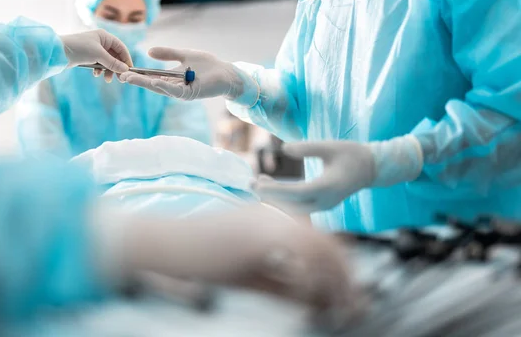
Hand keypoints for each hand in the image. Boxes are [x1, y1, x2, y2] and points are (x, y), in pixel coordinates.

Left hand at [60, 29, 132, 82]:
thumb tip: (125, 69)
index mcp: (105, 36)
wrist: (58, 52)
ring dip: (108, 70)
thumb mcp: (98, 55)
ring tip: (106, 79)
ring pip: (107, 61)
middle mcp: (101, 41)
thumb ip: (113, 63)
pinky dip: (99, 70)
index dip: (126, 59)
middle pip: (115, 56)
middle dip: (116, 67)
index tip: (129, 70)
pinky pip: (99, 64)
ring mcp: (94, 49)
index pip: (121, 48)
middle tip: (119, 79)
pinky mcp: (88, 56)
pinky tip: (96, 74)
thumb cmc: (78, 48)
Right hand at [117, 47, 257, 103]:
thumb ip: (168, 53)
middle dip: (137, 80)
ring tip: (131, 78)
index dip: (138, 75)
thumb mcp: (183, 55)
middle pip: (152, 85)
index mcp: (171, 80)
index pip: (151, 78)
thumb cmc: (207, 65)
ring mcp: (182, 92)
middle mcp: (174, 88)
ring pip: (160, 89)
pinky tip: (154, 82)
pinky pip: (174, 91)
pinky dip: (164, 86)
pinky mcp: (190, 94)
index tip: (124, 70)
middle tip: (121, 76)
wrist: (225, 72)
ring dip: (146, 84)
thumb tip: (149, 51)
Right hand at [118, 207, 358, 313]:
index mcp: (276, 219)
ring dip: (336, 281)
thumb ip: (285, 285)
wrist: (169, 244)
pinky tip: (312, 300)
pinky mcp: (261, 234)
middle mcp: (278, 215)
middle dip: (346, 278)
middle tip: (355, 307)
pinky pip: (301, 257)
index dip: (340, 270)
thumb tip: (317, 302)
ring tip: (343, 309)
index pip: (320, 241)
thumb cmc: (205, 258)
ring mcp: (270, 222)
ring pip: (321, 249)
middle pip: (327, 244)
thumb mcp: (252, 275)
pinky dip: (313, 281)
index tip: (348, 296)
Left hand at [253, 136, 422, 212]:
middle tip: (250, 183)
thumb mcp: (330, 146)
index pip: (296, 192)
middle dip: (270, 196)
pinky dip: (284, 199)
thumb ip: (307, 147)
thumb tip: (284, 148)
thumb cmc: (352, 154)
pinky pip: (299, 207)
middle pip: (291, 204)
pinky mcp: (323, 205)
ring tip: (258, 182)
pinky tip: (271, 187)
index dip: (275, 189)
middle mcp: (325, 201)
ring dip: (276, 198)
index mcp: (328, 187)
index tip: (257, 183)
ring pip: (294, 208)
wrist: (373, 168)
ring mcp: (325, 206)